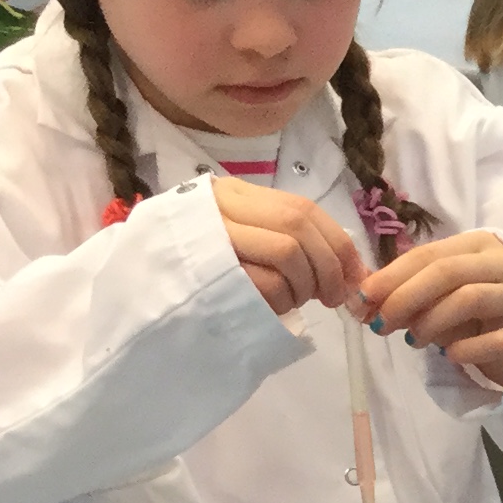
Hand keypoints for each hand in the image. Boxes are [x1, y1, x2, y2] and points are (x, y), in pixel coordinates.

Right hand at [214, 178, 364, 316]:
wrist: (147, 290)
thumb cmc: (207, 270)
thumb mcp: (248, 242)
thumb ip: (292, 242)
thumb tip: (354, 269)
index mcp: (237, 195)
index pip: (304, 209)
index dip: (339, 243)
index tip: (355, 274)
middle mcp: (223, 207)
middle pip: (299, 225)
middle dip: (329, 266)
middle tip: (333, 297)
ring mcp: (215, 238)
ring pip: (288, 251)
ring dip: (305, 284)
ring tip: (296, 300)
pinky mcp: (212, 274)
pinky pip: (267, 283)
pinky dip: (283, 300)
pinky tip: (273, 307)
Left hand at [362, 230, 502, 382]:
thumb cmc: (493, 306)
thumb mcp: (459, 287)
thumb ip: (422, 289)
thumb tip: (369, 300)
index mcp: (483, 246)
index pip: (430, 254)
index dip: (392, 276)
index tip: (363, 298)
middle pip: (446, 272)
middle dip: (404, 297)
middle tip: (381, 323)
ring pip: (468, 299)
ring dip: (430, 322)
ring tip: (414, 340)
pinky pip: (492, 341)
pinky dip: (463, 349)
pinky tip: (450, 356)